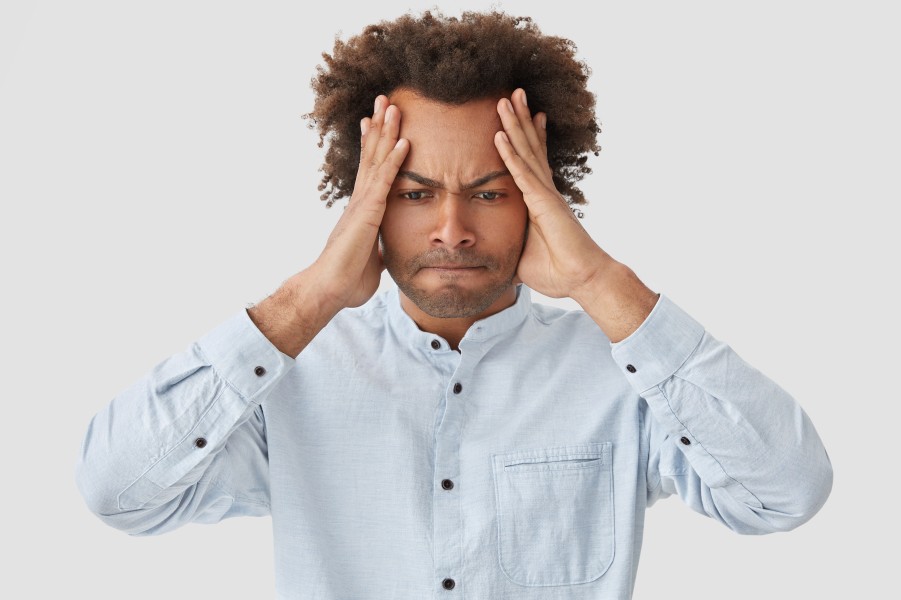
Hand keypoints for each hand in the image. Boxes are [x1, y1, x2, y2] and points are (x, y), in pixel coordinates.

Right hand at [310, 95, 409, 311]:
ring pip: (376, 159)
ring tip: (393, 105)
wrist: (331, 289)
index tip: (376, 123)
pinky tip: (403, 141)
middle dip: (378, 126)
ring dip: (386, 131)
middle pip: (371, 155)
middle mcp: (359, 200)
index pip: (370, 170)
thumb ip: (377, 249)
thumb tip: (381, 252)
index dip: (374, 145)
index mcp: (361, 209)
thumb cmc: (348, 279)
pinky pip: (385, 181)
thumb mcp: (371, 259)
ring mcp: (362, 203)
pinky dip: (395, 160)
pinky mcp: (368, 212)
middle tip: (385, 99)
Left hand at [493, 88, 611, 301]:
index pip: (531, 162)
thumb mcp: (523, 257)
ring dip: (514, 125)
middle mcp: (544, 191)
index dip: (524, 138)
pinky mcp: (543, 204)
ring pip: (526, 152)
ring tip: (505, 99)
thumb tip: (493, 257)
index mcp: (541, 201)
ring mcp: (545, 195)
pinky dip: (510, 154)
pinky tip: (500, 135)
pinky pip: (523, 174)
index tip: (518, 116)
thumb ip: (510, 249)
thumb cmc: (557, 271)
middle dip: (520, 119)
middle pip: (530, 147)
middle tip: (511, 92)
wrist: (582, 280)